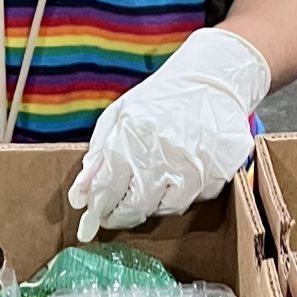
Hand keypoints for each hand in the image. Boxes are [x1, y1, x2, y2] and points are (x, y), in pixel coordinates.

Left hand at [69, 29, 270, 243]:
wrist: (213, 81)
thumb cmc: (161, 99)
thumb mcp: (119, 116)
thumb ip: (97, 156)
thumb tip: (79, 197)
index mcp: (131, 138)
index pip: (107, 189)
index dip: (99, 207)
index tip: (96, 214)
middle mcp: (162, 155)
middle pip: (135, 207)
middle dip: (121, 215)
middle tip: (116, 214)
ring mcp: (193, 167)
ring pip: (166, 209)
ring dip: (154, 203)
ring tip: (152, 184)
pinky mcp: (217, 174)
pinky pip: (194, 199)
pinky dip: (183, 192)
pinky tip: (181, 172)